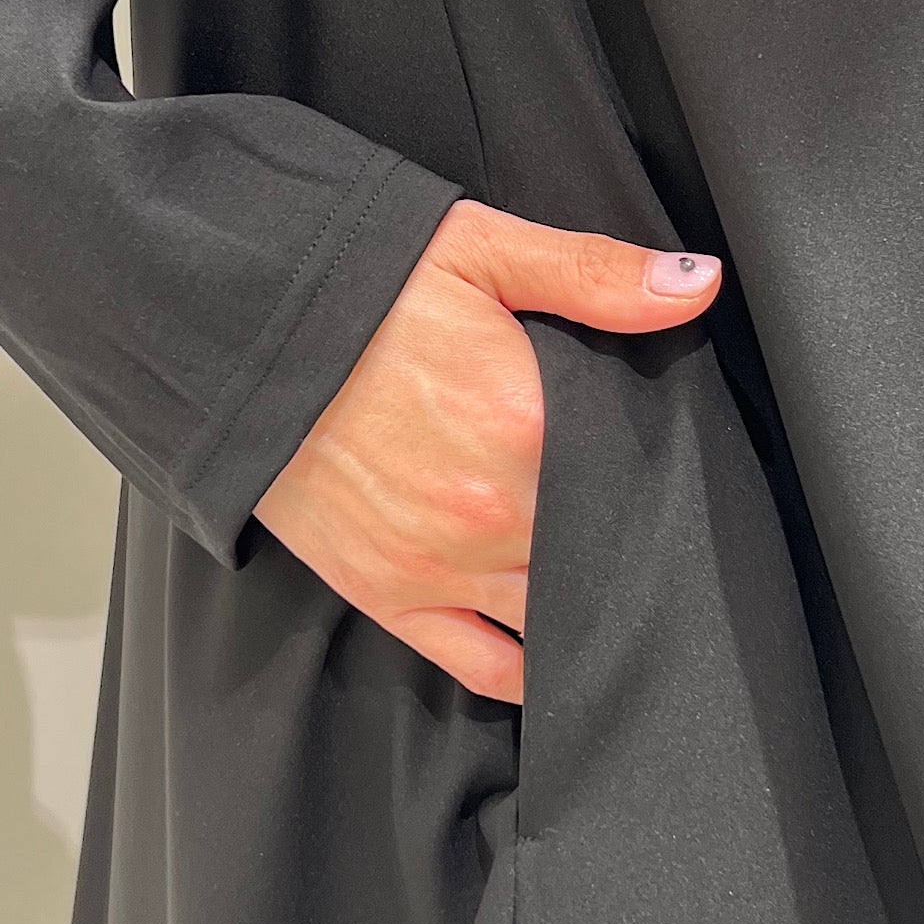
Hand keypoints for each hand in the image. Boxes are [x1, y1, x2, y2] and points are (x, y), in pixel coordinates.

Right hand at [253, 198, 722, 702]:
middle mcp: (492, 514)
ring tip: (619, 600)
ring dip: (589, 612)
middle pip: (604, 557)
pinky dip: (528, 673)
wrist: (228, 329)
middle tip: (660, 543)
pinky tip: (560, 662)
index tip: (682, 483)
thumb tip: (695, 288)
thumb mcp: (479, 250)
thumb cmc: (354, 288)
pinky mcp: (390, 598)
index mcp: (525, 427)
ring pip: (555, 620)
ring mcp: (441, 567)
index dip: (667, 487)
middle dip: (634, 550)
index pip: (636, 484)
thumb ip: (595, 275)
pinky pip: (483, 664)